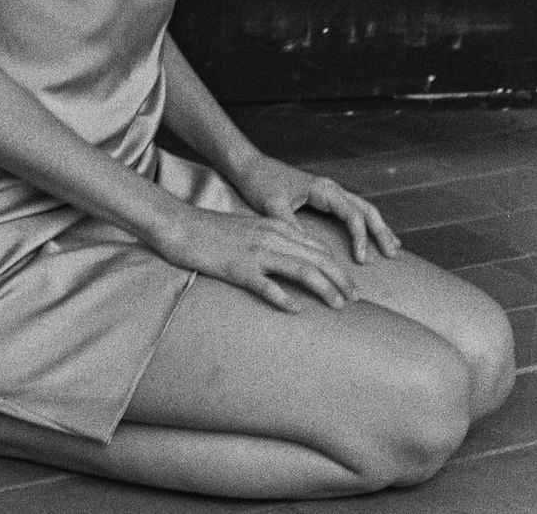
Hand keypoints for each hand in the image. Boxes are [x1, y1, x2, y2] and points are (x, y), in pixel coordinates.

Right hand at [159, 203, 363, 312]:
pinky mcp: (238, 268)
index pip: (317, 247)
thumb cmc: (212, 230)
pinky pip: (268, 286)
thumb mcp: (250, 228)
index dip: (338, 266)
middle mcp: (270, 236)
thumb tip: (295, 260)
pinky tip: (297, 311)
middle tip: (356, 299)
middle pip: (317, 258)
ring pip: (301, 271)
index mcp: (275, 226)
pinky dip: (286, 299)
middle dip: (341, 279)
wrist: (180, 225)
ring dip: (325, 289)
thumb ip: (273, 240)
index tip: (350, 285)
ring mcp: (255, 252)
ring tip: (339, 306)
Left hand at [234, 153, 400, 266]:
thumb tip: (310, 250)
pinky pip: (351, 210)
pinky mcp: (323, 197)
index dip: (360, 238)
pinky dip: (365, 223)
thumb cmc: (260, 183)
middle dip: (381, 231)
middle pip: (366, 209)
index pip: (352, 214)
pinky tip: (370, 236)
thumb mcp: (272, 206)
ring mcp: (329, 192)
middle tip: (392, 254)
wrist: (249, 167)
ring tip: (392, 247)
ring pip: (362, 208)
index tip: (360, 260)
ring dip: (378, 227)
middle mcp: (331, 188)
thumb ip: (291, 225)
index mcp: (323, 189)